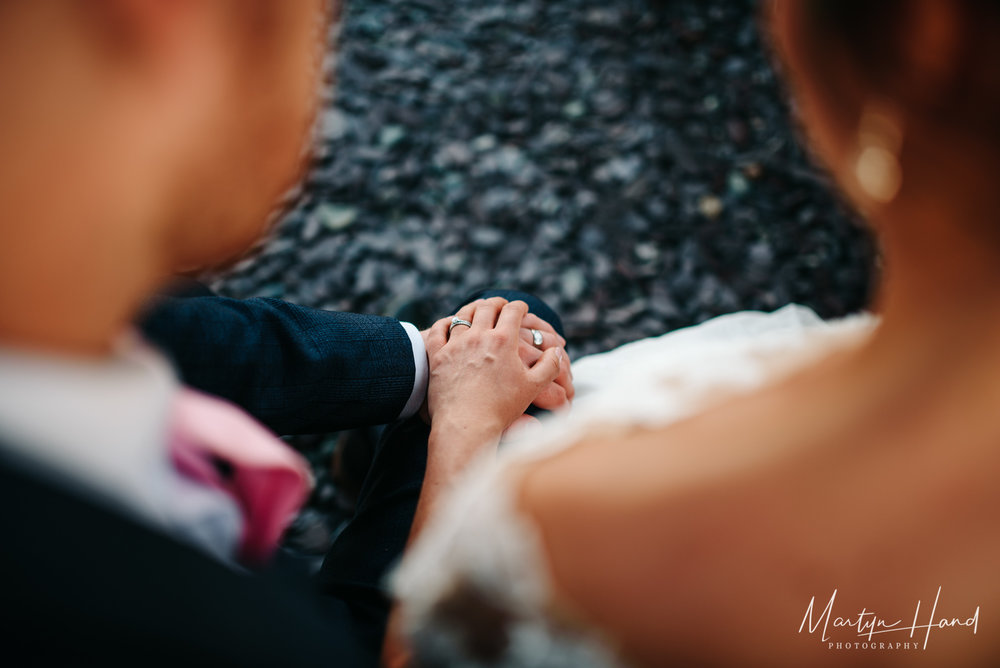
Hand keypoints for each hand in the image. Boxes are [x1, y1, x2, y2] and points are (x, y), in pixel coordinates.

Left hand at [423, 298, 564, 438]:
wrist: (466, 426)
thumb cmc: (501, 408)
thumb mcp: (533, 387)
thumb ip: (549, 366)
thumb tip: (557, 351)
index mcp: (504, 341)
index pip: (513, 311)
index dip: (520, 306)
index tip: (522, 307)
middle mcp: (479, 336)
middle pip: (487, 307)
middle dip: (497, 303)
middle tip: (501, 304)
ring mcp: (455, 344)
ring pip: (463, 315)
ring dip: (472, 308)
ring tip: (477, 309)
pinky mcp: (437, 355)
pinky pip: (438, 330)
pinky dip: (445, 323)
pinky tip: (449, 323)